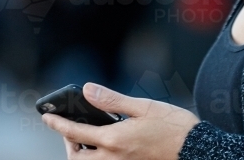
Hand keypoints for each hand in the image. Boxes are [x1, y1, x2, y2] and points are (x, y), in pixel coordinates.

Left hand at [42, 82, 199, 158]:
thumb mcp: (143, 106)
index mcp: (114, 140)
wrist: (197, 150)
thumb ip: (112, 100)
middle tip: (70, 130)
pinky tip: (108, 145)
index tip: (46, 117)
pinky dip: (98, 158)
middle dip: (68, 146)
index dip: (58, 124)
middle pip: (77, 159)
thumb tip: (87, 90)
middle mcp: (114, 158)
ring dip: (82, 155)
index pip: (75, 133)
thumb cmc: (174, 126)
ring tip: (86, 139)